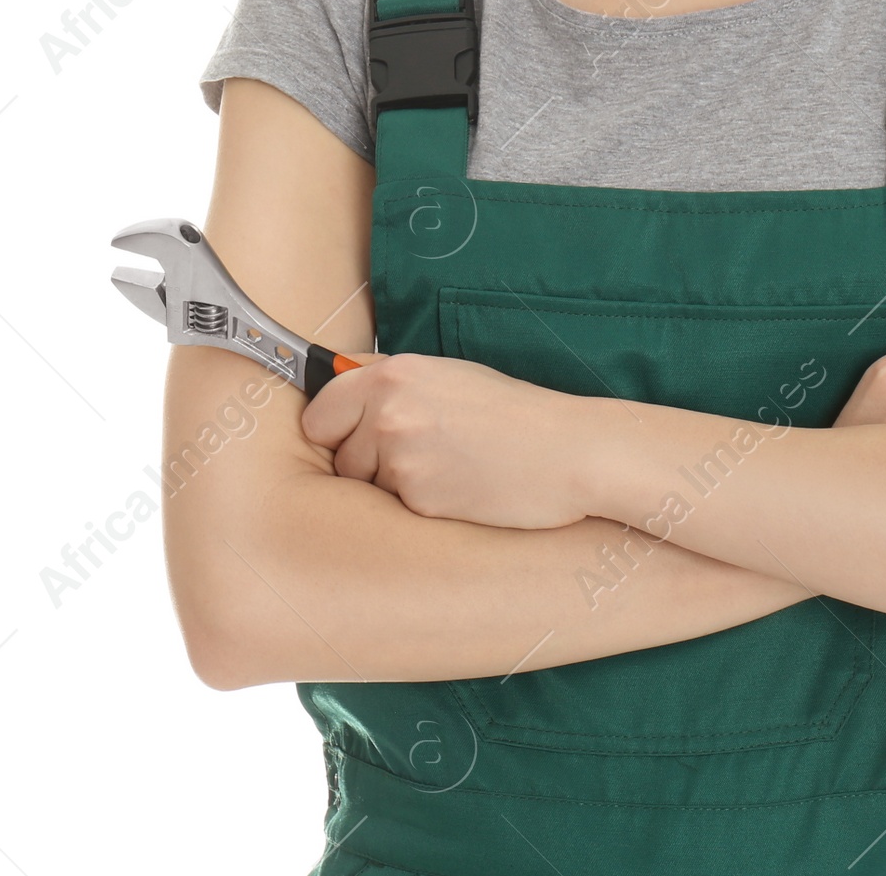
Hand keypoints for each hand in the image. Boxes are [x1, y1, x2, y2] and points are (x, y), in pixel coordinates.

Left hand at [300, 351, 595, 526]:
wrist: (566, 451)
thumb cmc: (514, 414)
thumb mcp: (450, 377)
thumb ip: (393, 386)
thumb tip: (341, 394)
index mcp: (394, 374)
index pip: (318, 413)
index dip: (334, 431)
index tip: (350, 439)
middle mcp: (389, 412)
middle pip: (337, 457)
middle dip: (365, 464)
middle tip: (417, 457)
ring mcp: (402, 458)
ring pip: (365, 488)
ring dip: (393, 487)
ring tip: (447, 470)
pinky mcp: (419, 499)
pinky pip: (396, 511)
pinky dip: (421, 506)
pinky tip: (460, 489)